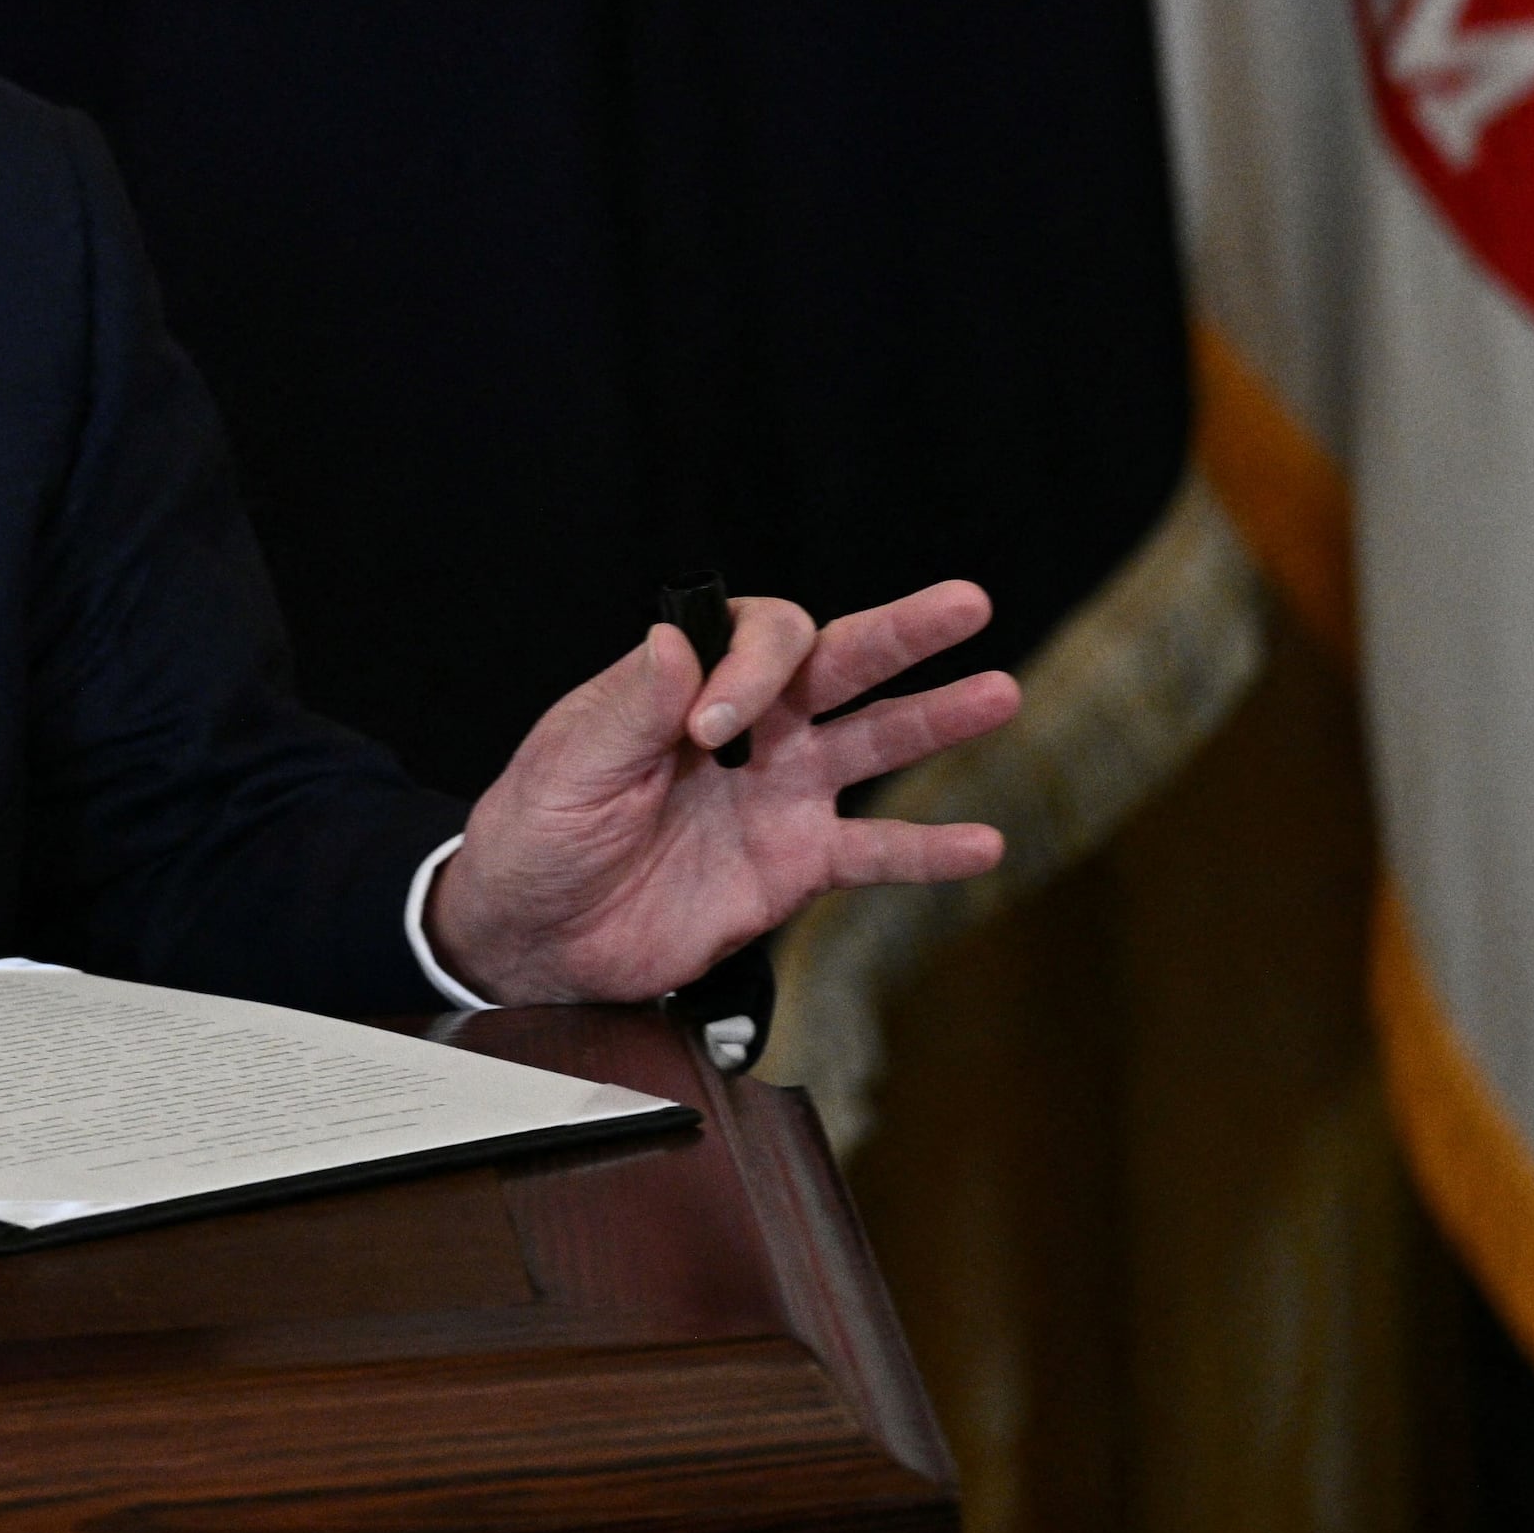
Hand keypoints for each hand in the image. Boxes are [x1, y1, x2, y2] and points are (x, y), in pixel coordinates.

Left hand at [423, 579, 1022, 1008]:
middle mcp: (749, 727)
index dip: (752, 669)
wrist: (535, 930)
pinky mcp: (793, 864)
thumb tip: (673, 643)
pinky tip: (982, 844)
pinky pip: (872, 851)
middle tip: (966, 602)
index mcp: (689, 683)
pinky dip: (926, 851)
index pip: (759, 639)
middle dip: (901, 632)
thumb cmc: (538, 830)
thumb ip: (631, 708)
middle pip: (839, 662)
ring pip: (873, 742)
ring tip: (998, 693)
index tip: (712, 727)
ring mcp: (779, 793)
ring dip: (935, 719)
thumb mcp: (569, 764)